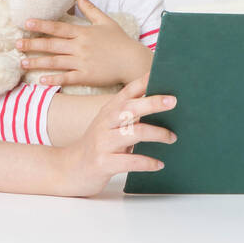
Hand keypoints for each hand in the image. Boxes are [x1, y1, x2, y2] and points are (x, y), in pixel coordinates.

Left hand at [18, 0, 149, 87]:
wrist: (133, 61)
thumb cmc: (120, 41)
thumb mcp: (106, 21)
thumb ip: (90, 9)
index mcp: (83, 32)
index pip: (58, 27)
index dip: (41, 24)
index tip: (26, 22)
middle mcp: (80, 47)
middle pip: (52, 45)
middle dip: (32, 44)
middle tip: (16, 43)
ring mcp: (82, 62)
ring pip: (55, 62)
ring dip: (37, 62)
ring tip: (22, 62)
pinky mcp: (86, 76)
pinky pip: (67, 77)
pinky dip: (53, 79)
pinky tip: (40, 80)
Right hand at [56, 73, 176, 195]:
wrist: (70, 169)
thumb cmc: (98, 144)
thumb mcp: (110, 125)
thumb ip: (130, 115)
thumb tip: (162, 104)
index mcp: (109, 110)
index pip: (128, 91)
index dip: (145, 81)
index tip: (163, 73)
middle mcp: (105, 123)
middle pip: (130, 108)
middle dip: (152, 103)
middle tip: (173, 101)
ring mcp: (103, 142)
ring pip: (134, 133)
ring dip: (157, 134)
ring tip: (172, 138)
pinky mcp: (103, 163)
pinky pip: (130, 161)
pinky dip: (148, 162)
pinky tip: (159, 164)